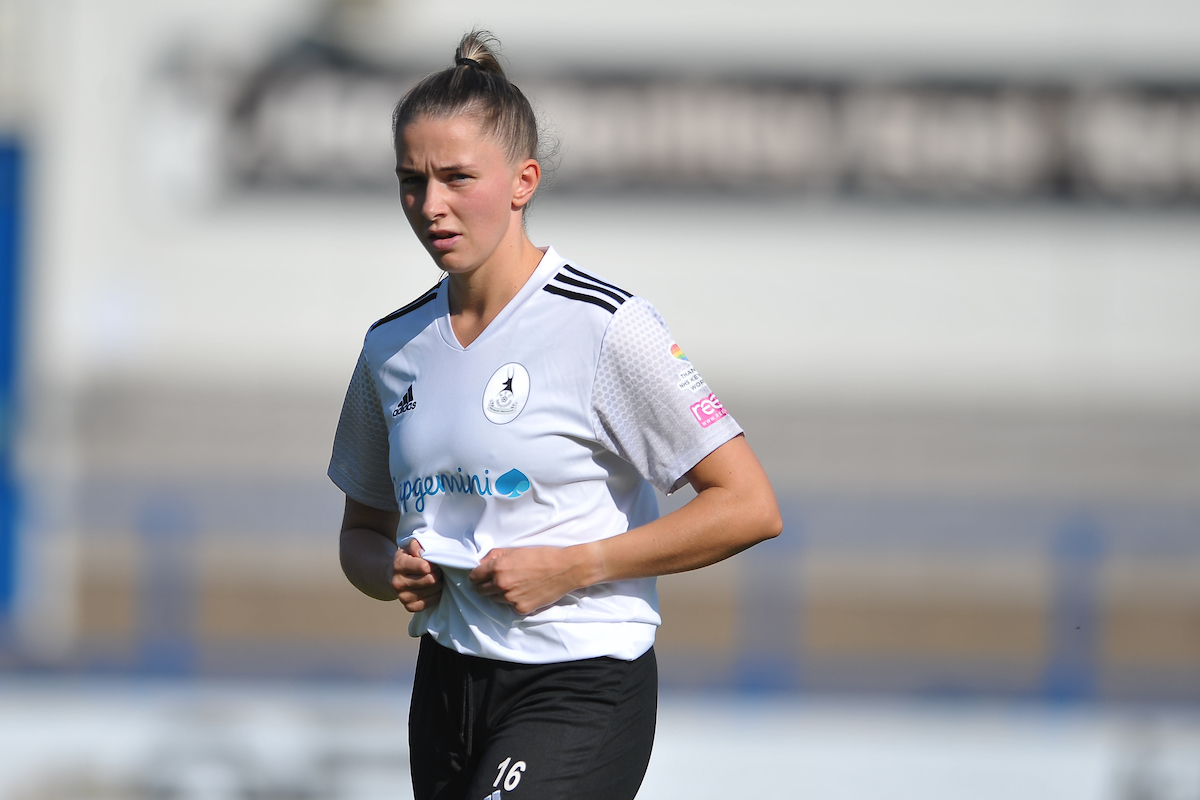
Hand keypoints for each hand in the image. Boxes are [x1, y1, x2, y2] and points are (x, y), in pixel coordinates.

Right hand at [392, 540, 442, 611]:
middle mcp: (398, 582)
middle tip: (437, 569)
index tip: (434, 561)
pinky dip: (434, 595)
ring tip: (434, 578)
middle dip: (438, 573)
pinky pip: (429, 603)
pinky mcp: (408, 607)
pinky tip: (431, 589)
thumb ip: (416, 545)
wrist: (391, 576)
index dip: (434, 563)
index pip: (424, 567)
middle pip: (431, 580)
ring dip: (438, 584)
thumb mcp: (408, 547)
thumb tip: (422, 552)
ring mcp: (402, 596)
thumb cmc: (406, 559)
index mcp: (399, 565)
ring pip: (432, 591)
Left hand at [469, 546, 590, 615]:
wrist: (565, 569)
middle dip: (485, 586)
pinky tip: (526, 592)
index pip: (474, 577)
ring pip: (495, 599)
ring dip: (500, 594)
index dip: (477, 576)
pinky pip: (510, 606)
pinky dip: (514, 601)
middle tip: (497, 581)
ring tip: (516, 585)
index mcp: (498, 567)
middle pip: (480, 591)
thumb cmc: (542, 556)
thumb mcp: (516, 550)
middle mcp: (501, 584)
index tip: (481, 576)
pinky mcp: (521, 608)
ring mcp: (511, 598)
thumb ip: (495, 556)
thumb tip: (481, 563)